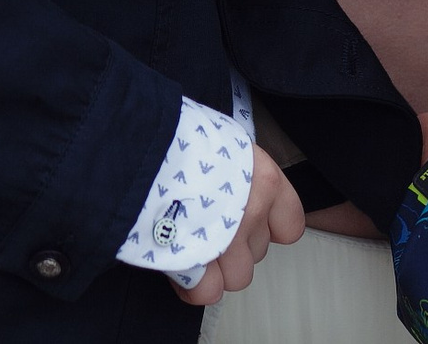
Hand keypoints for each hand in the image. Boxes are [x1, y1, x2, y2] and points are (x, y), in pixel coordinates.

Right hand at [173, 146, 304, 306]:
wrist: (138, 146)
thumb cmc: (171, 136)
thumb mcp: (215, 140)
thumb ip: (231, 170)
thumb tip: (225, 184)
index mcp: (262, 177)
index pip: (290, 224)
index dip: (266, 228)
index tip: (246, 223)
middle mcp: (253, 211)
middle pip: (256, 253)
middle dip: (231, 246)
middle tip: (200, 224)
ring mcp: (230, 241)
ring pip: (236, 277)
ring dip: (213, 266)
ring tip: (185, 241)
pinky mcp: (202, 264)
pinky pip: (208, 291)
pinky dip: (191, 284)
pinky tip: (175, 264)